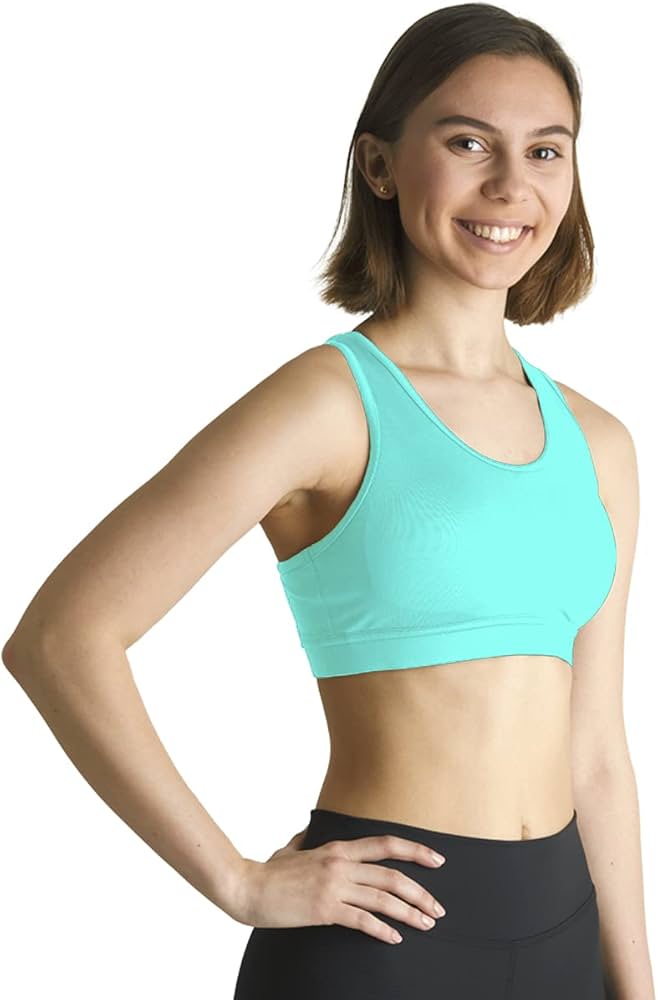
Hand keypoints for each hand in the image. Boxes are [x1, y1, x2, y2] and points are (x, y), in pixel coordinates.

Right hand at [229, 829, 445, 944]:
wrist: (248, 887)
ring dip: (410, 913)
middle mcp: (340, 864)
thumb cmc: (269, 870)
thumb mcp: (292, 848)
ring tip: (426, 924)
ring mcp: (334, 886)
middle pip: (392, 875)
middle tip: (438, 908)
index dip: (415, 850)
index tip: (438, 860)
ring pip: (383, 898)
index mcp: (337, 848)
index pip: (385, 844)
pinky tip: (394, 939)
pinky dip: (382, 930)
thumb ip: (306, 841)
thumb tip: (307, 833)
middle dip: (421, 893)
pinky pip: (362, 920)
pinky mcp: (325, 909)